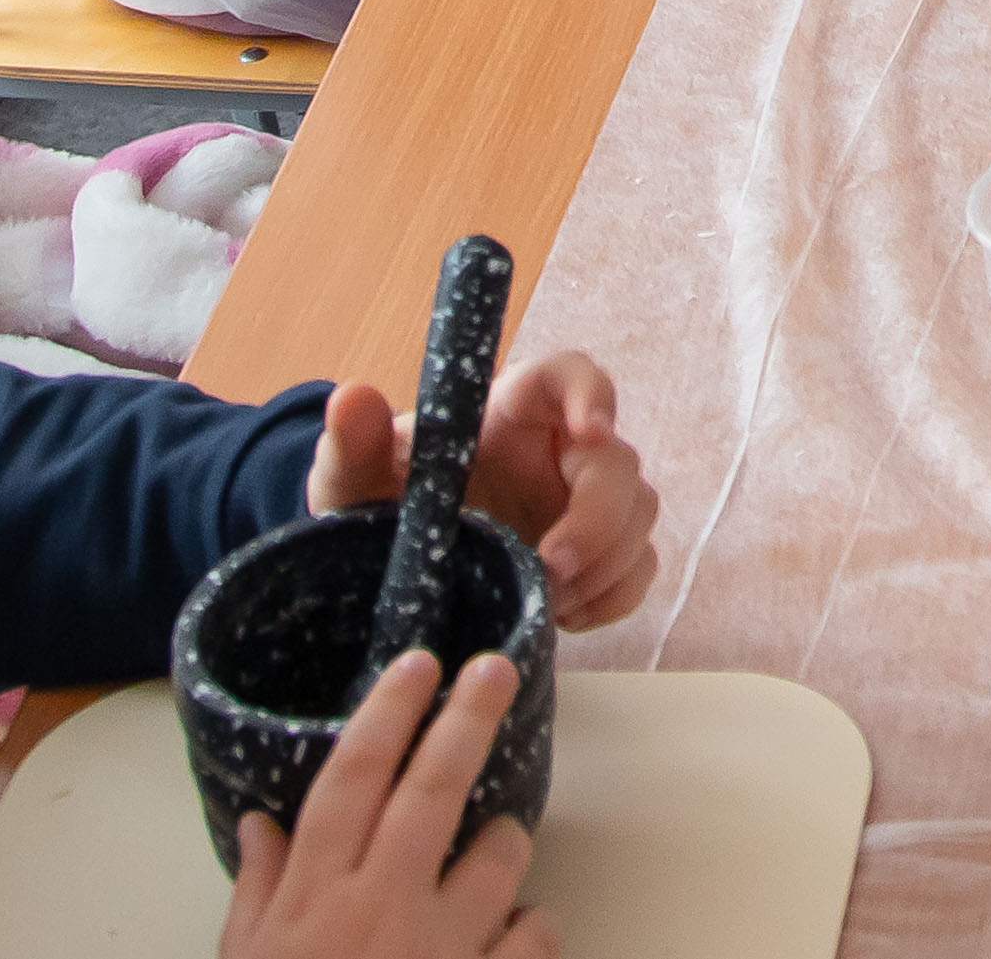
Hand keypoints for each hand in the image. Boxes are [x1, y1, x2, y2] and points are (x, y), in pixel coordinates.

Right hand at [217, 649, 552, 956]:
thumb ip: (257, 888)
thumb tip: (260, 822)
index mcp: (316, 892)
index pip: (354, 775)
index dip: (388, 711)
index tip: (419, 662)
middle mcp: (380, 906)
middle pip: (433, 789)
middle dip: (468, 719)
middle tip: (498, 669)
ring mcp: (440, 950)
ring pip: (501, 859)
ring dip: (506, 843)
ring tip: (498, 846)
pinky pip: (535, 936)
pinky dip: (532, 928)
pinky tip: (514, 935)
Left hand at [305, 350, 662, 629]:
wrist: (387, 573)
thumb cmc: (377, 505)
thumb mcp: (352, 480)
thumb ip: (351, 443)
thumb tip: (352, 396)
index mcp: (507, 414)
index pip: (568, 375)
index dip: (592, 395)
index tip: (592, 431)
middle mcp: (556, 450)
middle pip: (616, 460)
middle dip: (598, 517)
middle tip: (552, 565)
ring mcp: (580, 503)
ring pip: (638, 512)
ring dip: (607, 562)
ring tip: (549, 597)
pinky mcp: (593, 554)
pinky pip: (637, 565)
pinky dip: (613, 595)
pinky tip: (564, 614)